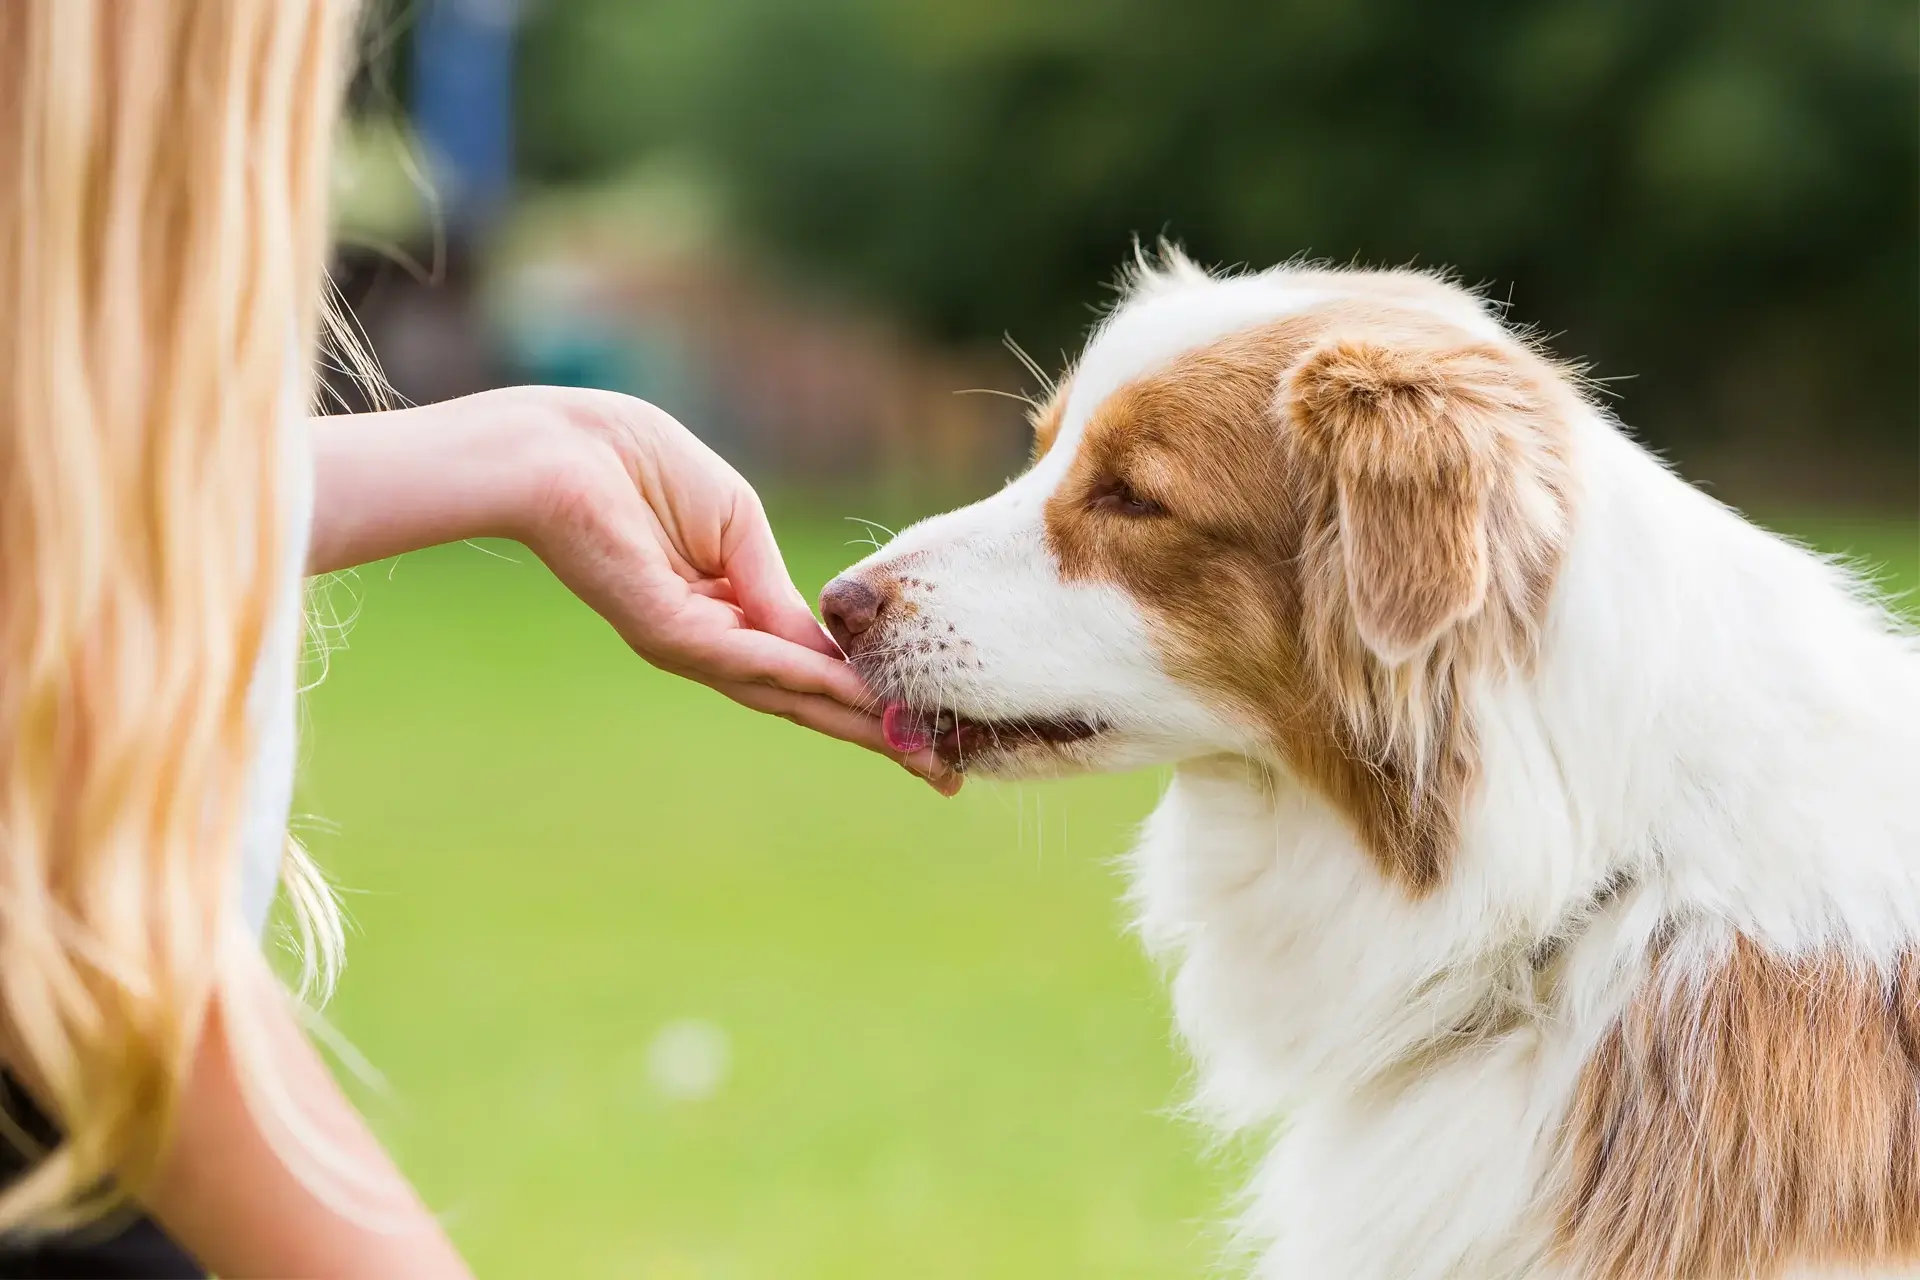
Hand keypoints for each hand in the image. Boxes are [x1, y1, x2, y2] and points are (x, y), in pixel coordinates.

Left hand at [515, 388, 959, 792]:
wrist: (563, 449)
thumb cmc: (640, 466)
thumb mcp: (738, 527)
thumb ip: (776, 589)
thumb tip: (825, 647)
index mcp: (725, 615)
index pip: (807, 669)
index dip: (867, 697)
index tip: (926, 727)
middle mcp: (709, 644)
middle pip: (804, 702)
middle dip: (875, 735)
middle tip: (941, 777)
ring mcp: (688, 645)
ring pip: (786, 695)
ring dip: (856, 722)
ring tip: (917, 750)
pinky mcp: (668, 634)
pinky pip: (751, 661)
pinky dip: (807, 678)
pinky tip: (855, 694)